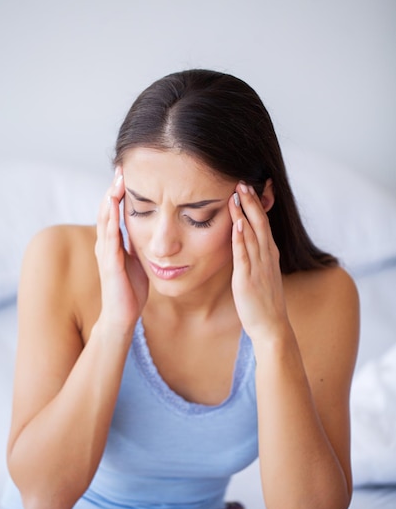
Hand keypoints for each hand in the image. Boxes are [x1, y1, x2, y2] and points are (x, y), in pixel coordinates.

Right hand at [95, 168, 148, 333]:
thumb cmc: (130, 291)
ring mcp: (105, 254)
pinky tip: (113, 206)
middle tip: (121, 167)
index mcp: (113, 243)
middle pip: (107, 210)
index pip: (114, 211)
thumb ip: (137, 244)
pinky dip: (110, 220)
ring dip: (110, 199)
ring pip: (105, 220)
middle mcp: (105, 244)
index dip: (119, 192)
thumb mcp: (136, 261)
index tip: (127, 172)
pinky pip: (109, 238)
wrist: (122, 317)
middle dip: (114, 188)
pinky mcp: (109, 264)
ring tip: (117, 180)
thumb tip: (148, 227)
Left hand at [228, 182, 287, 340]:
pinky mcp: (248, 279)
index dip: (256, 205)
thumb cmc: (264, 303)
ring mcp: (258, 267)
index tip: (248, 187)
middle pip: (260, 223)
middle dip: (251, 202)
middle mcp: (266, 257)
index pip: (263, 224)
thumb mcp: (262, 274)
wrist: (272, 327)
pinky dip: (241, 239)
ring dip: (244, 213)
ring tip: (237, 193)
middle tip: (242, 181)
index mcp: (269, 255)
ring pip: (252, 234)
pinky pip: (244, 255)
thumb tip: (245, 243)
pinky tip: (237, 225)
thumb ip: (255, 257)